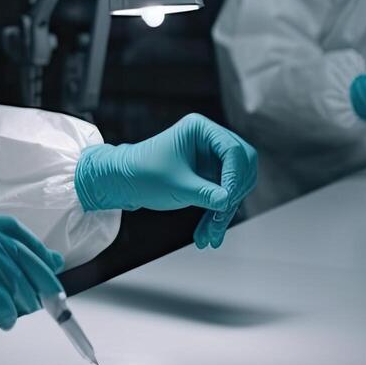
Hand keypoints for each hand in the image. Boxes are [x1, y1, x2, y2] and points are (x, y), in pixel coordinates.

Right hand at [0, 210, 64, 359]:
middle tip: (51, 298)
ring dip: (22, 303)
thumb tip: (45, 262)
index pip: (14, 230)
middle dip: (44, 280)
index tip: (51, 262)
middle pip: (25, 257)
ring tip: (7, 311)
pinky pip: (9, 305)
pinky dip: (9, 317)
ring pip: (21, 284)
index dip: (37, 248)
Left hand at [74, 114, 257, 248]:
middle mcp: (209, 140)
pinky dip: (218, 214)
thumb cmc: (142, 174)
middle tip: (221, 217)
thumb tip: (228, 202)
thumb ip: (205, 193)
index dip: (235, 176)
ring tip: (210, 235)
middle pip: (241, 166)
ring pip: (235, 184)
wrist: (124, 182)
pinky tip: (209, 234)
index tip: (228, 199)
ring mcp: (211, 158)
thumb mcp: (176, 185)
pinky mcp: (210, 175)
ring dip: (226, 210)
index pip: (232, 150)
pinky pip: (224, 194)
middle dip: (234, 194)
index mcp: (200, 129)